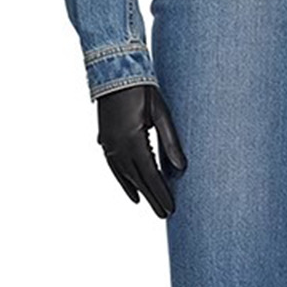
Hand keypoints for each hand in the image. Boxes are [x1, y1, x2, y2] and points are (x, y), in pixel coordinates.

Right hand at [96, 83, 186, 216]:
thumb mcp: (161, 114)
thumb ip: (171, 142)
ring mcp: (108, 145)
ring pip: (124, 176)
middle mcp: (118, 148)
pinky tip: (131, 190)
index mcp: (133, 142)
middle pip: (138, 181)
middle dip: (153, 198)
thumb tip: (181, 168)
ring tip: (150, 205)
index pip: (151, 176)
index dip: (161, 194)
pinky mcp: (105, 140)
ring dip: (138, 192)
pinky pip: (114, 168)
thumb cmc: (142, 90)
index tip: (172, 209)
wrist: (114, 72)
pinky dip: (123, 181)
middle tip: (165, 215)